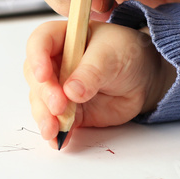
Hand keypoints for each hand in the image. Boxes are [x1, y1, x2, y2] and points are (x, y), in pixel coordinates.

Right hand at [23, 21, 174, 146]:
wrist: (143, 77)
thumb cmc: (126, 53)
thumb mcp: (112, 55)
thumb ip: (92, 72)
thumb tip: (71, 91)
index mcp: (63, 37)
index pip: (39, 43)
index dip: (37, 58)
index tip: (43, 75)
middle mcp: (55, 63)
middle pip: (36, 77)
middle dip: (44, 94)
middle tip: (58, 106)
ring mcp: (59, 88)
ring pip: (41, 102)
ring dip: (44, 117)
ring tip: (52, 130)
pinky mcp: (68, 110)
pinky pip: (55, 121)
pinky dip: (55, 132)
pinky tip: (56, 140)